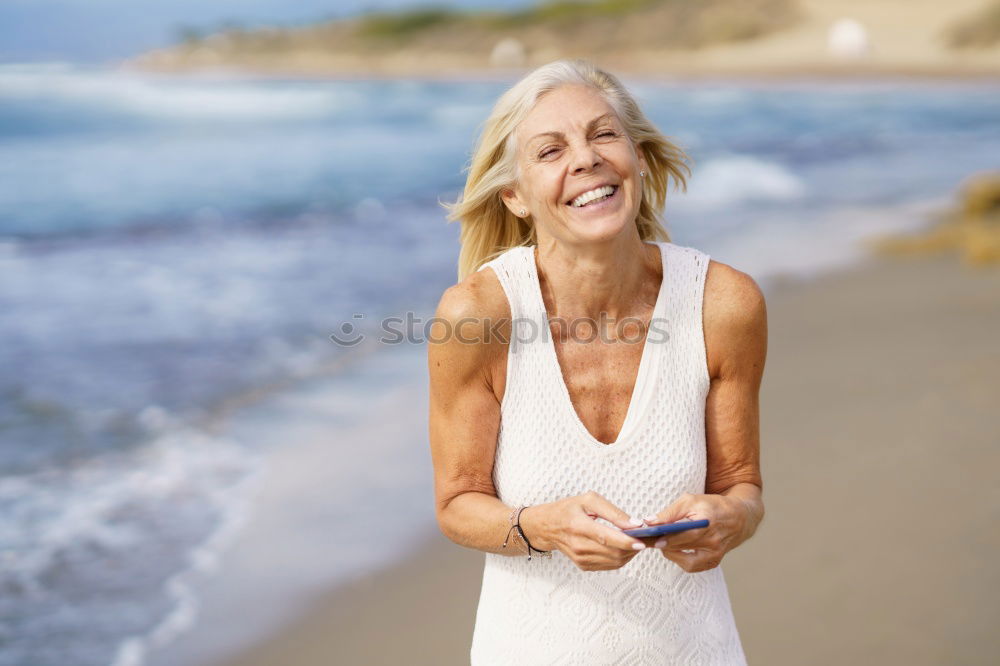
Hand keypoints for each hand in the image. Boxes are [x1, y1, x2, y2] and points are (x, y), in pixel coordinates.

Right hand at [519, 491, 648, 570]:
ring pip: (615, 561)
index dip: (627, 541)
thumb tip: (634, 524)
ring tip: (639, 541)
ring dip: (631, 553)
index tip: (644, 541)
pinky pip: (609, 565)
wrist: (546, 527)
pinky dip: (622, 557)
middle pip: (614, 552)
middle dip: (635, 547)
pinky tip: (625, 547)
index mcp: (578, 525)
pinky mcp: (583, 565)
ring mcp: (580, 558)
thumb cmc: (567, 509)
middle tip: (650, 538)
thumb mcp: (588, 500)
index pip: (607, 537)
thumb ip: (612, 511)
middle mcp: (578, 545)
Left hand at [640, 492, 751, 572]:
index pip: (684, 534)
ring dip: (671, 553)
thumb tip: (649, 522)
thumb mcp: (690, 501)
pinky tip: (675, 549)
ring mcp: (715, 555)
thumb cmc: (711, 506)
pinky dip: (681, 559)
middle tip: (647, 541)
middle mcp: (713, 542)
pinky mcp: (714, 562)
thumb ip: (669, 513)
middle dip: (663, 544)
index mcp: (708, 523)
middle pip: (682, 547)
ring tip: (662, 543)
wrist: (739, 518)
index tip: (651, 538)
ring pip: (686, 561)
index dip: (666, 537)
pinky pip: (692, 566)